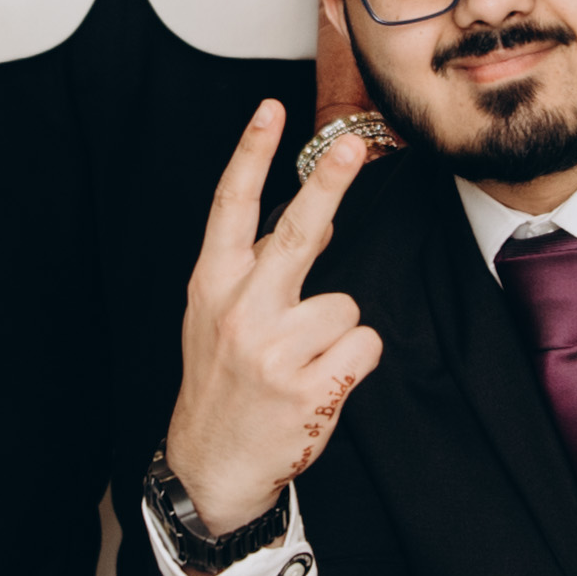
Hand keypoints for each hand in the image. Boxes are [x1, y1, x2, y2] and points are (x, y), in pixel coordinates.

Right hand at [167, 101, 384, 533]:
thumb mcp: (222, 316)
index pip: (230, 207)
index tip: (268, 111)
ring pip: (345, 304)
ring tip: (305, 361)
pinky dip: (354, 362)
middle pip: (296, 233)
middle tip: (352, 146)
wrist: (212, 465)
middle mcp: (240, 311)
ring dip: (337, 330)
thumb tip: (322, 220)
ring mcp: (273, 352)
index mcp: (212, 285)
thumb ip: (262, 268)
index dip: (250, 154)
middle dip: (327, 184)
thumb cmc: (223, 382)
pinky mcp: (308, 389)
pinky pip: (363, 345)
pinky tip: (322, 382)